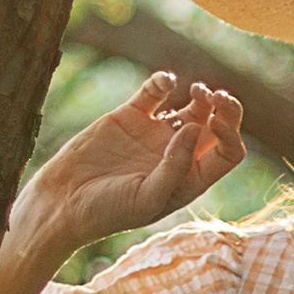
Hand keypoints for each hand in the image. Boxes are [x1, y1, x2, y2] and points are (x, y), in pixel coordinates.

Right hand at [21, 74, 243, 256]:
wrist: (62, 202)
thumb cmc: (108, 212)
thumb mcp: (147, 199)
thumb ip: (175, 166)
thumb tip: (194, 128)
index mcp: (190, 179)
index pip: (227, 153)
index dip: (230, 134)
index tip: (216, 122)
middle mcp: (179, 154)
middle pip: (216, 125)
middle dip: (225, 108)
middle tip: (218, 97)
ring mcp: (155, 133)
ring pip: (192, 106)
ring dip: (202, 95)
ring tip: (197, 90)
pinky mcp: (131, 116)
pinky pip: (155, 93)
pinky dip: (163, 82)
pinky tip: (164, 82)